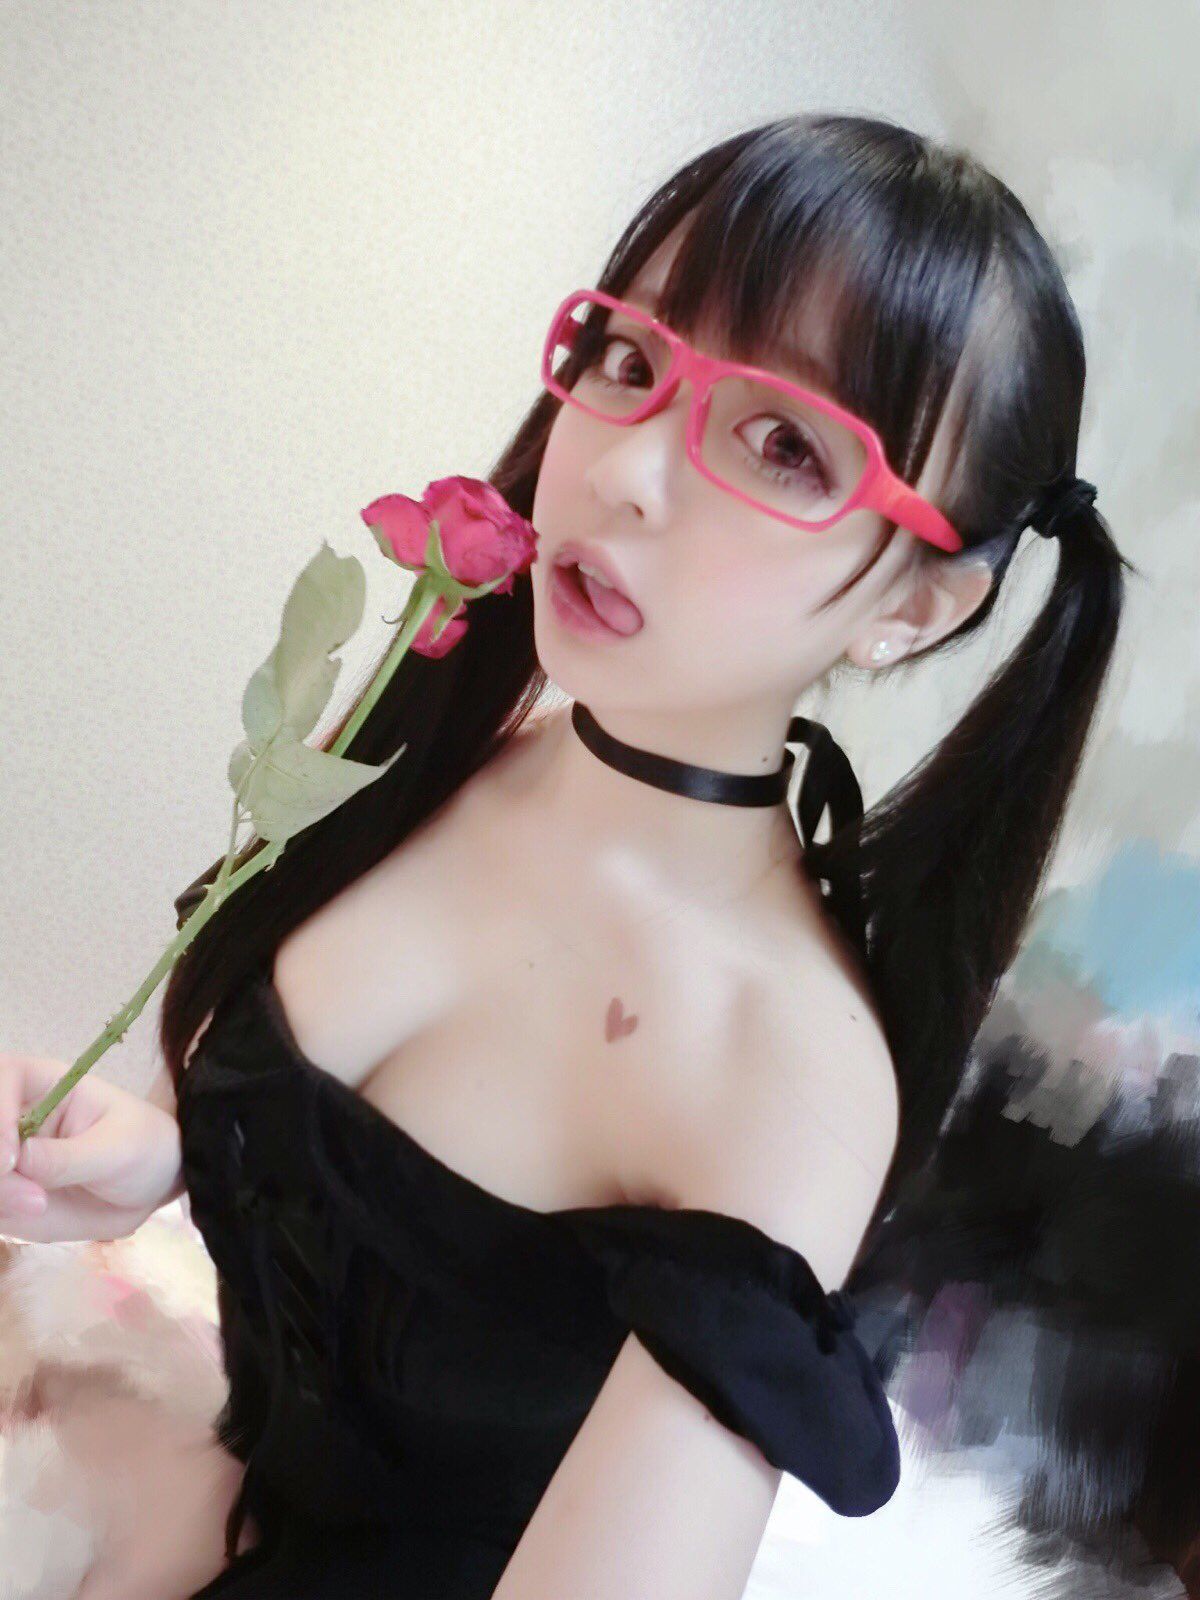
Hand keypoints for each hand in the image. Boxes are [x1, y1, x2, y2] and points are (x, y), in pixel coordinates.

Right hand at [0, 1053, 182, 1241]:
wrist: (152, 1186)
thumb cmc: (144, 1148)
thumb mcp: (117, 1151)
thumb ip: (66, 1158)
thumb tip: (18, 1160)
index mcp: (46, 1085)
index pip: (5, 1076)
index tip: (10, 1159)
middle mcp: (15, 1116)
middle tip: (35, 1199)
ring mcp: (6, 1155)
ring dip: (0, 1197)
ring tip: (40, 1209)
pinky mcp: (4, 1191)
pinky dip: (2, 1212)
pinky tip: (30, 1215)